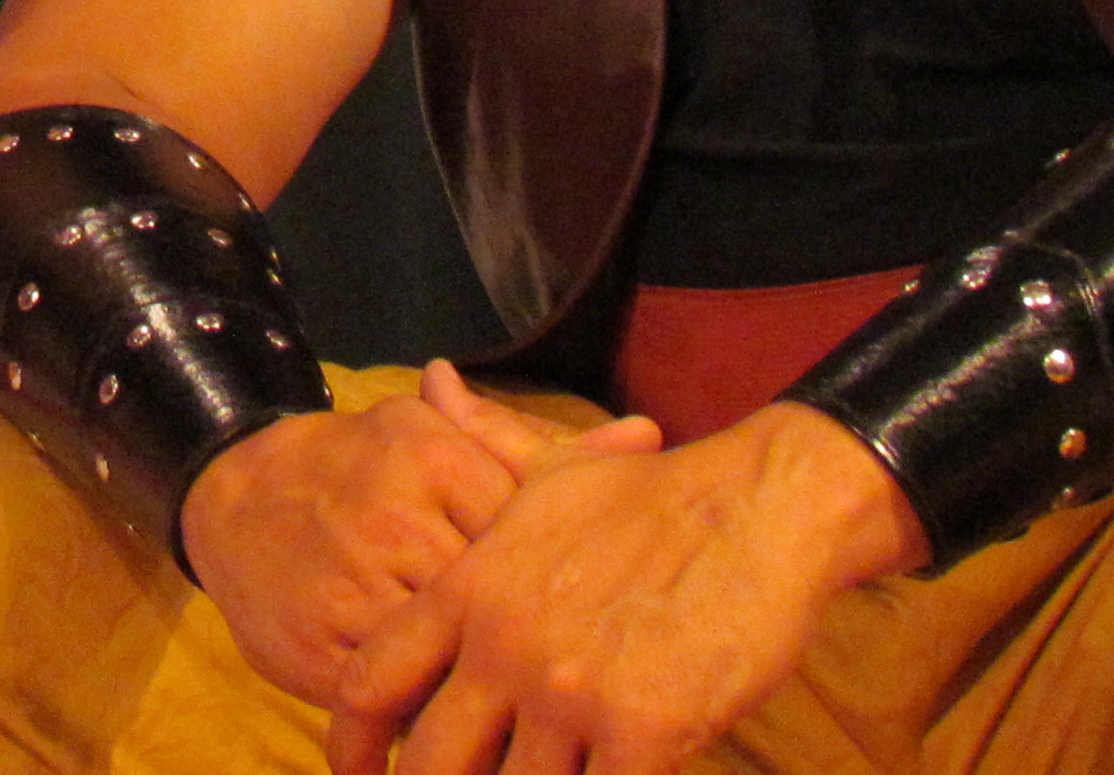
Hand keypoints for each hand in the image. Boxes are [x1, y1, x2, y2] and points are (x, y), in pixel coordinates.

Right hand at [187, 364, 660, 702]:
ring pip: (452, 664)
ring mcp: (353, 589)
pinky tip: (462, 727)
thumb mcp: (442, 441)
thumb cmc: (360, 470)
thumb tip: (651, 438)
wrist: (234, 498)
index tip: (595, 610)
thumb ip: (542, 452)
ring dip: (495, 697)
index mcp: (433, 460)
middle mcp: (394, 520)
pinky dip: (432, 720)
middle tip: (580, 676)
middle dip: (540, 647)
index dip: (568, 582)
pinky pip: (396, 703)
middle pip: (501, 607)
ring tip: (536, 720)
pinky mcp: (319, 651)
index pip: (533, 532)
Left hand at [324, 402, 923, 774]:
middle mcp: (506, 643)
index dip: (351, 740)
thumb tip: (433, 379)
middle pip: (430, 760)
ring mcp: (572, 691)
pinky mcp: (645, 730)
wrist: (762, 506)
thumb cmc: (655, 496)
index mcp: (472, 588)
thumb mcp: (551, 467)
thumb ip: (480, 443)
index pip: (372, 681)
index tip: (353, 770)